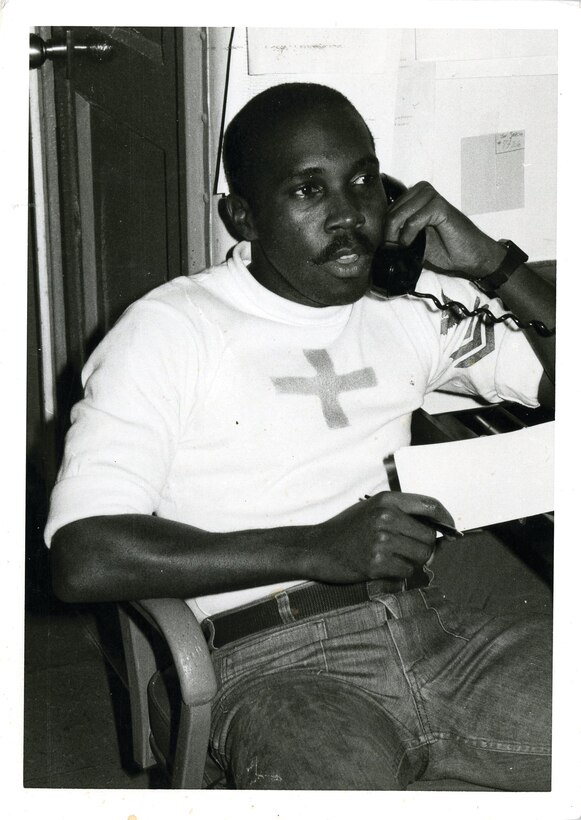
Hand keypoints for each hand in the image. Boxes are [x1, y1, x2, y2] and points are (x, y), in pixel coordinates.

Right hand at [306, 491, 454, 583]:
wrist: (318, 548)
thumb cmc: (348, 529)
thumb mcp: (372, 509)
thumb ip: (402, 514)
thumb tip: (439, 529)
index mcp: (386, 500)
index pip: (430, 505)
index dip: (446, 518)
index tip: (451, 528)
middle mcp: (385, 517)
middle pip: (430, 536)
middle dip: (426, 546)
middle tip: (410, 550)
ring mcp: (381, 540)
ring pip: (421, 555)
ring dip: (413, 561)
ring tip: (393, 557)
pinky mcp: (376, 563)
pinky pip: (406, 571)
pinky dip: (400, 572)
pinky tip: (384, 566)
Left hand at [383, 181, 505, 277]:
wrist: (469, 255)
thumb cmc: (445, 248)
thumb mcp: (414, 241)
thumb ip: (398, 233)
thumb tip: (378, 240)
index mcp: (414, 197)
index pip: (387, 209)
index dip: (383, 229)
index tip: (387, 245)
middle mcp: (422, 191)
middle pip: (390, 211)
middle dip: (388, 233)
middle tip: (394, 249)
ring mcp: (431, 197)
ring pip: (399, 213)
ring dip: (397, 234)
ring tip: (403, 246)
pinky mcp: (440, 205)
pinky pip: (414, 219)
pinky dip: (409, 233)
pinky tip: (411, 242)